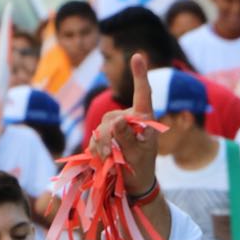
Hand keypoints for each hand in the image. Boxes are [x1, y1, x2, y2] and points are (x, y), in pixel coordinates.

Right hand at [90, 53, 158, 194]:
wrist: (134, 183)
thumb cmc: (142, 167)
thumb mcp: (137, 155)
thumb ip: (127, 138)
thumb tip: (118, 120)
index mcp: (145, 119)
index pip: (143, 94)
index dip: (140, 75)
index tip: (138, 56)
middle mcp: (130, 118)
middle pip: (111, 118)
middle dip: (108, 137)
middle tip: (110, 155)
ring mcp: (116, 125)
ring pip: (101, 128)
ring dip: (102, 146)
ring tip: (110, 160)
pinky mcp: (105, 135)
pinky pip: (94, 138)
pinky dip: (96, 149)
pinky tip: (103, 159)